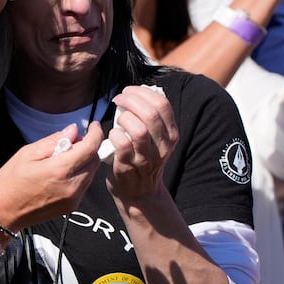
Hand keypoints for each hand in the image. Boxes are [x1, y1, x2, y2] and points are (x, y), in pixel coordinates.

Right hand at [0, 123, 101, 230]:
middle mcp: (71, 186)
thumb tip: (72, 130)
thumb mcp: (27, 154)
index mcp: (59, 170)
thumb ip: (53, 141)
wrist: (3, 213)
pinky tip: (62, 173)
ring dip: (84, 161)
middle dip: (88, 147)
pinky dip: (79, 174)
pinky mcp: (71, 207)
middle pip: (94, 160)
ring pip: (91, 172)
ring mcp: (73, 198)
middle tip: (71, 142)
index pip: (90, 148)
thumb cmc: (10, 183)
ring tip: (63, 158)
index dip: (95, 134)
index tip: (93, 126)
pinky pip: (84, 184)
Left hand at [105, 85, 178, 201]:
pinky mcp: (129, 167)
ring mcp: (147, 158)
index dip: (143, 92)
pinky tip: (113, 134)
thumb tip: (138, 92)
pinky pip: (123, 145)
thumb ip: (152, 118)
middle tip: (119, 99)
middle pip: (151, 114)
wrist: (140, 193)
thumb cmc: (144, 158)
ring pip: (139, 130)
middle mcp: (163, 147)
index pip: (163, 104)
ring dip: (124, 118)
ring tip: (118, 118)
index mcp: (171, 134)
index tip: (129, 91)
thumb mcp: (157, 139)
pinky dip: (115, 134)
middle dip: (131, 100)